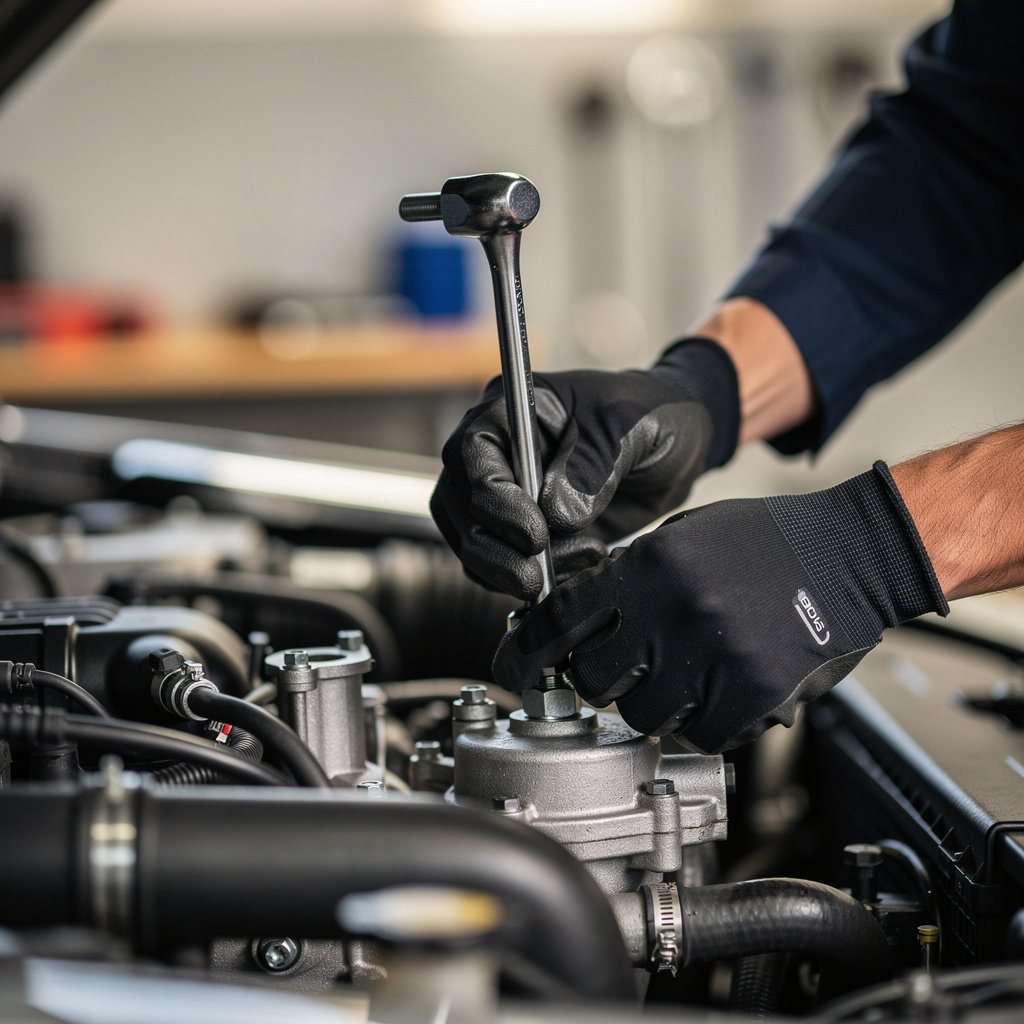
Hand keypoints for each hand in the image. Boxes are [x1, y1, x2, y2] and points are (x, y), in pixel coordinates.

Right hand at [430, 338, 738, 599]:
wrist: (675, 445)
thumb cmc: (652, 413)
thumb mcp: (631, 425)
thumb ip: (592, 463)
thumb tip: (554, 510)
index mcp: (510, 411)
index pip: (470, 455)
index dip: (494, 500)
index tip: (535, 534)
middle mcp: (496, 454)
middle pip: (458, 508)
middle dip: (493, 550)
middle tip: (536, 576)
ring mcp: (505, 497)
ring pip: (474, 544)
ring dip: (514, 570)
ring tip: (581, 560)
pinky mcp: (523, 533)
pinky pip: (502, 567)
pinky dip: (535, 579)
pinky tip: (581, 565)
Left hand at [492, 462, 946, 752]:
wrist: (847, 554)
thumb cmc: (763, 543)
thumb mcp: (682, 538)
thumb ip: (627, 578)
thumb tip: (575, 618)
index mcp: (650, 565)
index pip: (561, 617)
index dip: (526, 650)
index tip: (513, 671)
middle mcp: (672, 610)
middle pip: (593, 679)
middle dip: (599, 681)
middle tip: (622, 671)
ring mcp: (712, 654)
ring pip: (641, 714)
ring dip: (651, 705)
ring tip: (683, 677)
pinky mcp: (751, 691)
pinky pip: (698, 735)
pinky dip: (701, 725)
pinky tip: (716, 695)